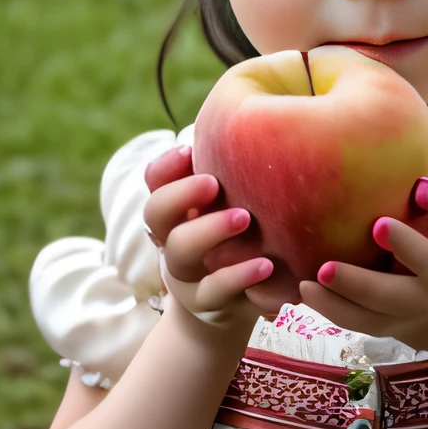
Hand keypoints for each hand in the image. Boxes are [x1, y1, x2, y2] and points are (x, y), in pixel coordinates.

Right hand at [142, 144, 276, 332]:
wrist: (232, 307)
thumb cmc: (240, 241)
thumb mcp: (233, 208)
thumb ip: (239, 177)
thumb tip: (273, 121)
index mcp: (177, 211)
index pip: (155, 182)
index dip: (165, 167)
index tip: (188, 150)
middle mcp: (171, 238)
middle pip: (156, 213)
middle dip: (182, 194)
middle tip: (214, 183)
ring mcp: (185, 273)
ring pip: (180, 251)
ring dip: (209, 230)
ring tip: (245, 218)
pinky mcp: (206, 302)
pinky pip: (215, 289)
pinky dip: (239, 276)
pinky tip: (266, 265)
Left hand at [296, 169, 427, 355]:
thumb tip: (423, 179)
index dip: (406, 243)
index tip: (379, 224)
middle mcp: (425, 300)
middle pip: (390, 296)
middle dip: (358, 283)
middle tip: (326, 268)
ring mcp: (401, 319)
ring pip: (365, 317)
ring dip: (334, 302)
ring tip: (306, 284)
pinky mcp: (382, 328)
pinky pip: (353, 323)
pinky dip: (329, 309)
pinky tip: (306, 291)